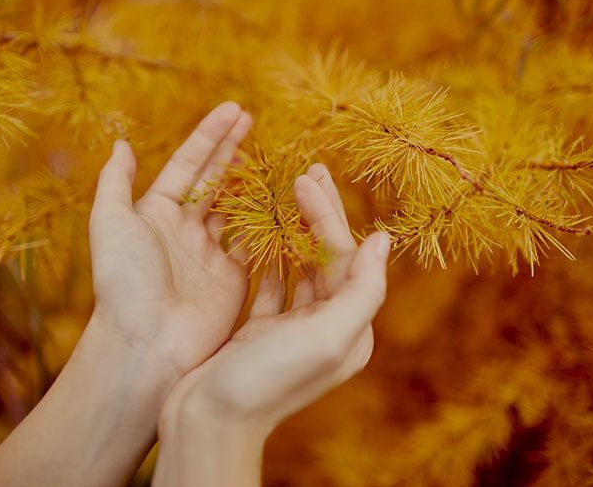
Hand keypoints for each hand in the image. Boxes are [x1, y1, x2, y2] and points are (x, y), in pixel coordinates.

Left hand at [88, 101, 252, 378]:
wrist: (145, 343)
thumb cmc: (123, 281)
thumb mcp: (109, 223)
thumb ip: (115, 182)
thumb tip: (121, 143)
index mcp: (156, 213)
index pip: (189, 165)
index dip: (210, 136)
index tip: (235, 109)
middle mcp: (185, 231)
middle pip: (215, 181)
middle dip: (233, 150)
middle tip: (254, 121)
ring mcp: (211, 255)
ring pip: (238, 208)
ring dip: (254, 182)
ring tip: (274, 155)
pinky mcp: (233, 280)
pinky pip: (255, 244)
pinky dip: (270, 222)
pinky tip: (286, 200)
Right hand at [153, 164, 389, 486]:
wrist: (208, 421)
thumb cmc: (265, 380)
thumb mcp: (325, 336)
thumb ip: (362, 288)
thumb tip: (384, 239)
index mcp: (348, 328)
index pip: (344, 257)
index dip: (328, 214)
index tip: (306, 177)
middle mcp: (326, 328)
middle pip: (327, 258)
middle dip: (319, 214)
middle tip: (309, 171)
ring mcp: (292, 330)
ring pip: (300, 268)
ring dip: (296, 231)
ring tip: (288, 193)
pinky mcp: (260, 332)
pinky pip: (271, 285)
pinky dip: (269, 258)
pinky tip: (263, 235)